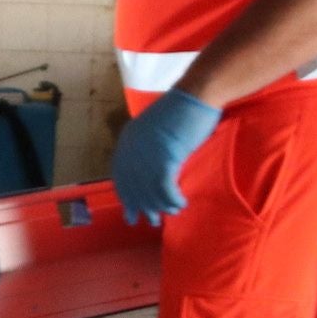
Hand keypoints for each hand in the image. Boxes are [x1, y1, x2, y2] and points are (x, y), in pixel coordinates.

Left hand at [110, 88, 220, 224]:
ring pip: (149, 191)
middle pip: (133, 187)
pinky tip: (181, 204)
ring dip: (161, 206)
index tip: (130, 212)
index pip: (121, 176)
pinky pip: (165, 189)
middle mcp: (131, 149)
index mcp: (127, 141)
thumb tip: (151, 174)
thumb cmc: (182, 111)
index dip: (126, 197)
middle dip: (142, 207)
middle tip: (152, 221)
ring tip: (172, 212)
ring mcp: (147, 155)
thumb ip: (149, 150)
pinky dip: (173, 200)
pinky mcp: (164, 158)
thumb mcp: (157, 132)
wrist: (195, 96)